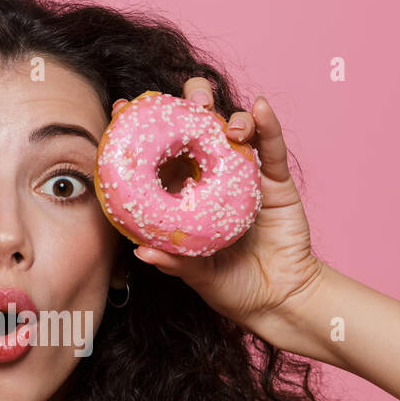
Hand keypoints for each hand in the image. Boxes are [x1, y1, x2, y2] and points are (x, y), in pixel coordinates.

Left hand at [114, 78, 326, 342]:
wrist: (279, 300)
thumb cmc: (232, 287)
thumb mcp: (199, 276)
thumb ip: (175, 263)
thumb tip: (141, 252)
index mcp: (185, 196)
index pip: (160, 156)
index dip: (141, 131)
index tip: (120, 110)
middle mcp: (212, 179)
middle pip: (197, 132)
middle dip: (186, 107)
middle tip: (178, 101)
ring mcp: (245, 176)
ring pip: (233, 131)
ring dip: (223, 113)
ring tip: (210, 110)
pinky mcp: (276, 181)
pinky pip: (272, 148)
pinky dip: (267, 126)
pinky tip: (260, 109)